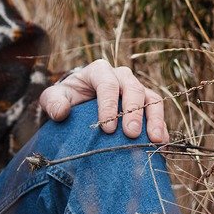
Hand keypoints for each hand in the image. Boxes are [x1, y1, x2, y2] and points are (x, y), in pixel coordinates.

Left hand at [37, 57, 168, 141]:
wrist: (78, 102)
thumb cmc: (67, 98)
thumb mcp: (53, 97)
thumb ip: (53, 102)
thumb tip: (62, 112)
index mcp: (99, 71)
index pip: (108, 83)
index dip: (109, 104)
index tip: (107, 128)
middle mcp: (121, 76)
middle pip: (133, 88)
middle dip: (133, 112)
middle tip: (130, 134)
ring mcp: (136, 88)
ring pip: (150, 98)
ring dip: (154, 119)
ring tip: (154, 139)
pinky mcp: (145, 102)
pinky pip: (157, 111)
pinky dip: (160, 126)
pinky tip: (161, 143)